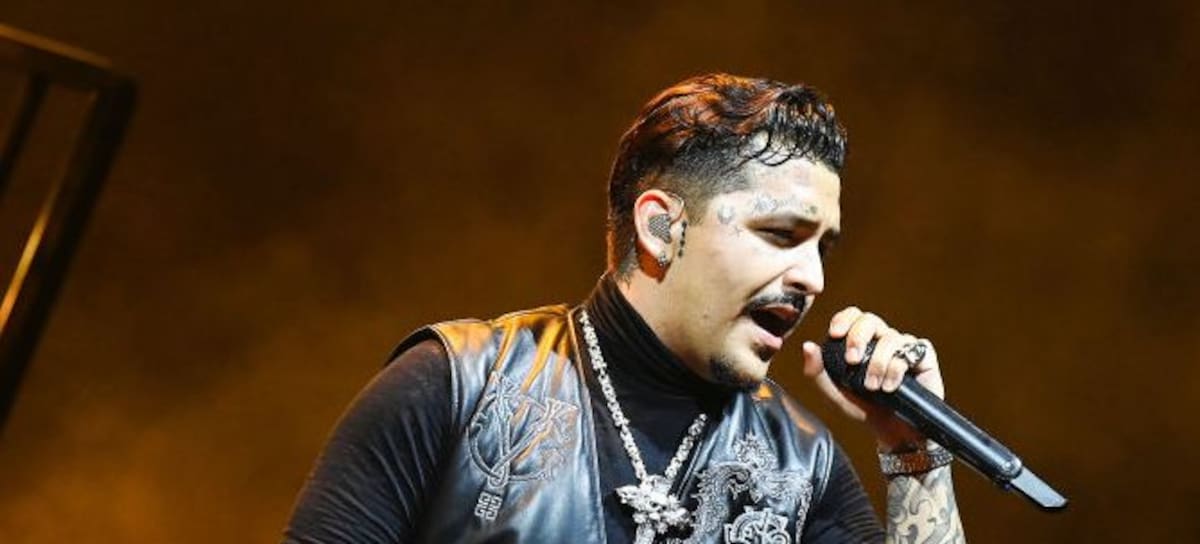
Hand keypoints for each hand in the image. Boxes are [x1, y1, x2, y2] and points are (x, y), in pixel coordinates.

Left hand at [801, 306, 944, 451]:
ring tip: (872, 386)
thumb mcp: (834, 393)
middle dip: (858, 337)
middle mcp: (882, 339)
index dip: (844, 319)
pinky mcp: (924, 357)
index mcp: (861, 342)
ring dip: (877, 363)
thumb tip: (808, 346)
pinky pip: (912, 350)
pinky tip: (891, 386)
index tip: (835, 334)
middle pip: (871, 320)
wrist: (892, 431)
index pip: (853, 316)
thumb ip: (817, 371)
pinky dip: (897, 368)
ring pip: (890, 337)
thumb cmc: (863, 408)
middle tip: (852, 360)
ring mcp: (904, 347)